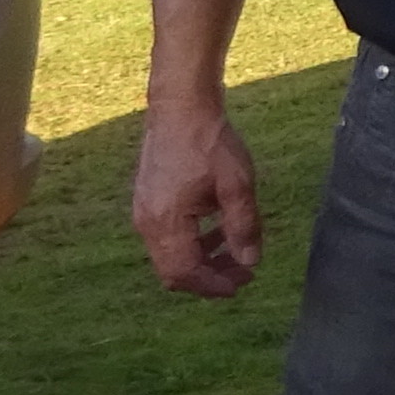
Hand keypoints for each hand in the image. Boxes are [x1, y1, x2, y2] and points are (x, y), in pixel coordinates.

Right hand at [133, 101, 263, 296]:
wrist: (180, 109)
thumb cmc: (209, 144)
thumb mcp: (238, 185)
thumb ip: (243, 226)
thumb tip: (251, 261)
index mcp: (165, 223)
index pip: (185, 272)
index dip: (214, 285)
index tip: (243, 284)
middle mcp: (147, 224)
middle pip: (174, 270)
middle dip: (209, 277)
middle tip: (243, 273)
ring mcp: (143, 213)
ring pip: (170, 255)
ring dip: (203, 259)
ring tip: (237, 252)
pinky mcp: (147, 202)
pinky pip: (167, 237)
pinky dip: (192, 242)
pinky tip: (219, 230)